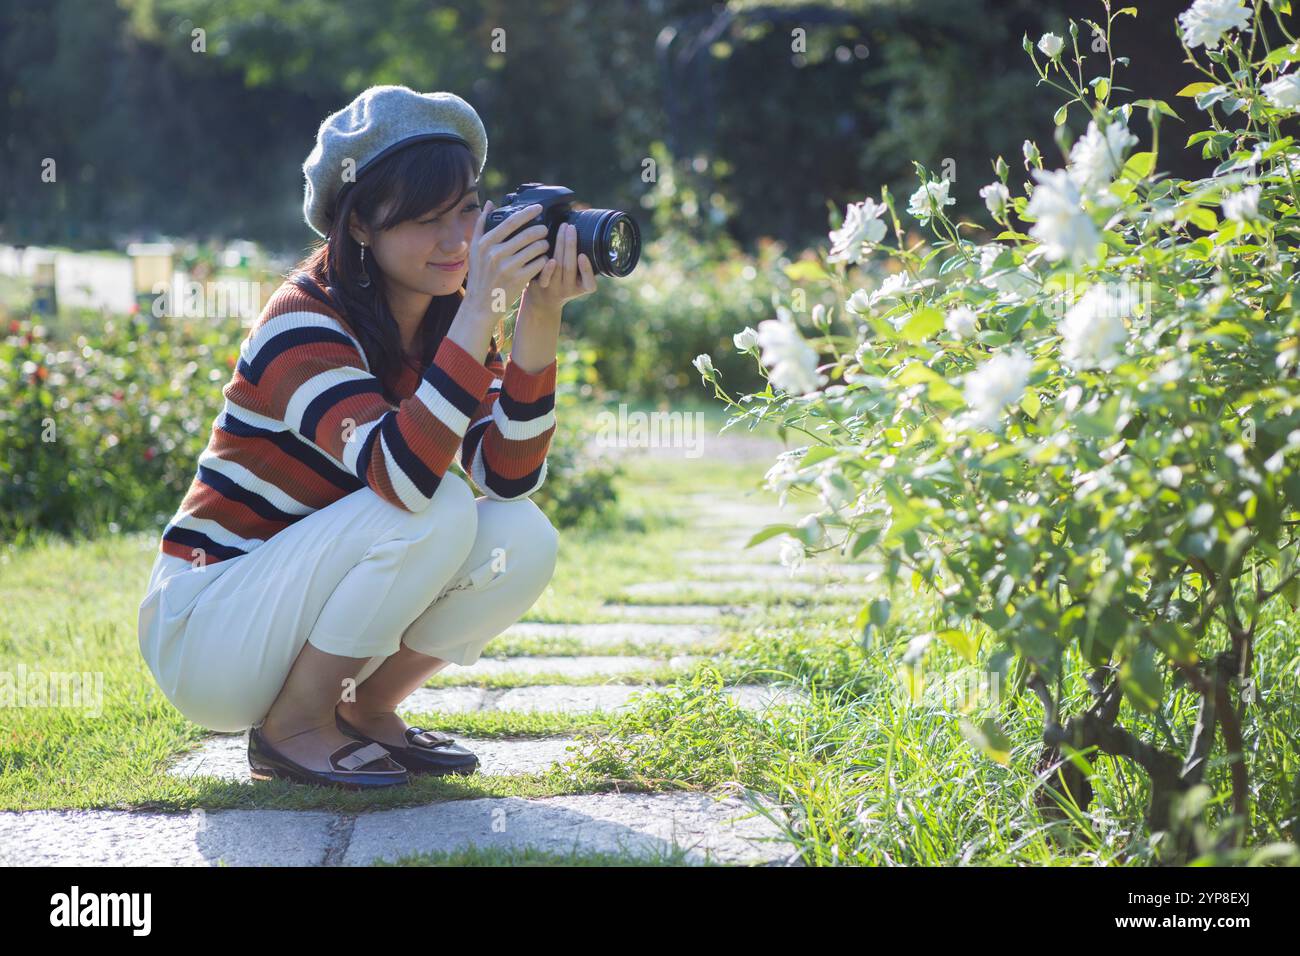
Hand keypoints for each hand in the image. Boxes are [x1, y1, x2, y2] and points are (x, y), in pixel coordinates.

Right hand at [462, 199, 551, 315]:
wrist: (480, 306)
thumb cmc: (479, 276)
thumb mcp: (475, 250)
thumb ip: (481, 225)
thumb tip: (490, 203)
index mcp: (485, 243)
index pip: (511, 222)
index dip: (527, 213)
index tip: (539, 208)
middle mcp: (496, 254)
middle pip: (528, 234)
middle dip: (541, 230)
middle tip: (544, 230)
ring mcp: (508, 268)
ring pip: (536, 248)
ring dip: (544, 244)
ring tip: (544, 245)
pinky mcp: (519, 280)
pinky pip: (539, 264)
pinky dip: (544, 260)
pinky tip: (543, 260)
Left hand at [524, 221, 597, 313]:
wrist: (542, 300)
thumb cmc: (563, 282)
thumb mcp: (577, 278)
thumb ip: (581, 264)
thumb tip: (586, 231)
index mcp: (581, 288)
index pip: (589, 284)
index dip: (587, 270)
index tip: (583, 255)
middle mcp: (568, 290)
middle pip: (569, 267)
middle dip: (571, 245)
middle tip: (571, 227)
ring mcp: (553, 288)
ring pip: (557, 266)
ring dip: (559, 244)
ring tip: (563, 227)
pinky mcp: (540, 285)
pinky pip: (543, 275)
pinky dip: (545, 264)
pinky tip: (546, 246)